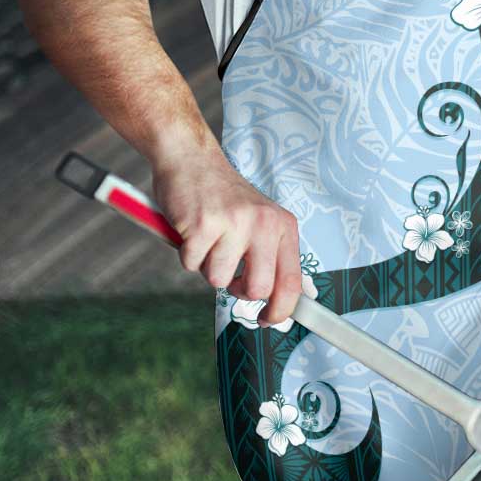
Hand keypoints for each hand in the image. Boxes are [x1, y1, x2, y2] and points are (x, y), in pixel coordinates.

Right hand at [152, 148, 301, 325]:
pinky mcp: (203, 224)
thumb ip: (275, 257)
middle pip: (258, 289)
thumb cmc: (224, 198)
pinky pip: (192, 264)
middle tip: (230, 273)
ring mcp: (234, 223)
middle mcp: (264, 224)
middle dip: (239, 291)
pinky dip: (187, 254)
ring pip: (219, 280)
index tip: (269, 321)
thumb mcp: (262, 222)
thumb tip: (292, 300)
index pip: (291, 281)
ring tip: (209, 239)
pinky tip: (192, 230)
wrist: (192, 159)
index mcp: (283, 226)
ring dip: (208, 266)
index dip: (281, 310)